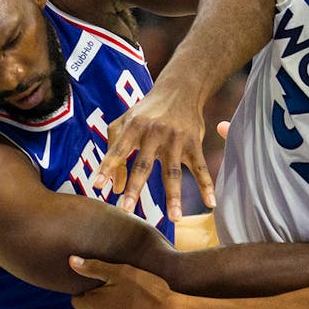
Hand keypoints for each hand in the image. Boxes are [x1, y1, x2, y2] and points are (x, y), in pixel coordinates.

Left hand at [68, 256, 182, 308]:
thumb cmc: (149, 291)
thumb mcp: (123, 272)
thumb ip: (95, 267)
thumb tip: (71, 261)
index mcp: (96, 303)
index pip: (78, 301)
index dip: (88, 294)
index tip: (104, 288)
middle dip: (105, 305)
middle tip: (126, 295)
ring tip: (138, 308)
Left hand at [93, 87, 213, 221]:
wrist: (180, 90)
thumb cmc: (147, 111)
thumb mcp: (125, 122)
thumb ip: (115, 150)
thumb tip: (114, 187)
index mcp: (135, 126)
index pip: (118, 150)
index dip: (108, 167)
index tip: (97, 186)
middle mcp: (155, 133)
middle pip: (144, 165)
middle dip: (135, 188)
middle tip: (127, 210)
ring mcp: (176, 140)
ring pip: (174, 172)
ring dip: (174, 196)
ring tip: (174, 218)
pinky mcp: (194, 144)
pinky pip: (200, 168)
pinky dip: (207, 186)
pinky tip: (211, 204)